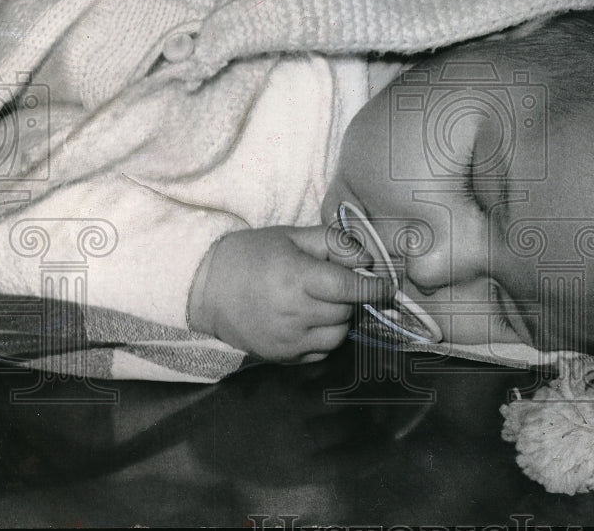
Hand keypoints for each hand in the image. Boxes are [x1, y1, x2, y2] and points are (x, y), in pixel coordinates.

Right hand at [188, 225, 390, 362]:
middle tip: (338, 284)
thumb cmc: (251, 255)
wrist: (205, 289)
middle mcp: (294, 313)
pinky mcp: (281, 357)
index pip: (349, 288)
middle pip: (346, 311)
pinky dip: (324, 338)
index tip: (388, 285)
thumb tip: (368, 258)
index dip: (374, 287)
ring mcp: (287, 340)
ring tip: (322, 302)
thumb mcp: (291, 236)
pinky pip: (321, 352)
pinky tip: (310, 320)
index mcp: (296, 278)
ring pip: (338, 335)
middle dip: (351, 297)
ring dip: (340, 319)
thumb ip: (333, 243)